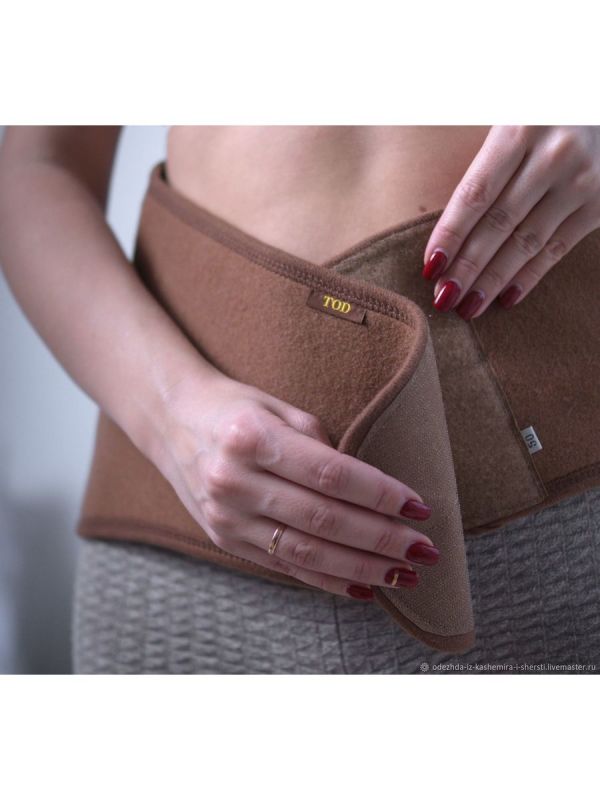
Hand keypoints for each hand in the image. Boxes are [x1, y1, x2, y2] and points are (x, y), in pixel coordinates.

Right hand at [155, 371, 439, 600]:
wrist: (172, 421)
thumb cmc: (235, 407)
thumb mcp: (278, 408)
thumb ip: (322, 446)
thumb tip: (371, 492)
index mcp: (251, 438)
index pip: (330, 474)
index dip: (380, 495)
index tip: (419, 508)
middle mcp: (234, 481)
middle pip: (323, 520)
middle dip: (380, 540)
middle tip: (423, 550)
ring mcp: (226, 516)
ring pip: (305, 554)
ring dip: (360, 569)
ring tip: (402, 575)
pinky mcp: (224, 539)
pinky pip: (283, 567)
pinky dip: (327, 581)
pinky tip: (363, 587)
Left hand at [422, 126, 599, 318]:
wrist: (599, 99)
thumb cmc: (540, 111)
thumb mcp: (508, 112)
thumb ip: (479, 153)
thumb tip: (442, 219)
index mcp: (520, 128)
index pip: (476, 193)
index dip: (450, 234)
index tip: (429, 267)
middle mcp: (553, 155)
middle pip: (498, 223)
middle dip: (467, 267)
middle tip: (442, 298)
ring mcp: (581, 181)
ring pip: (527, 242)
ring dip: (493, 280)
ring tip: (468, 307)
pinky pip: (558, 248)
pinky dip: (530, 276)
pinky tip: (506, 298)